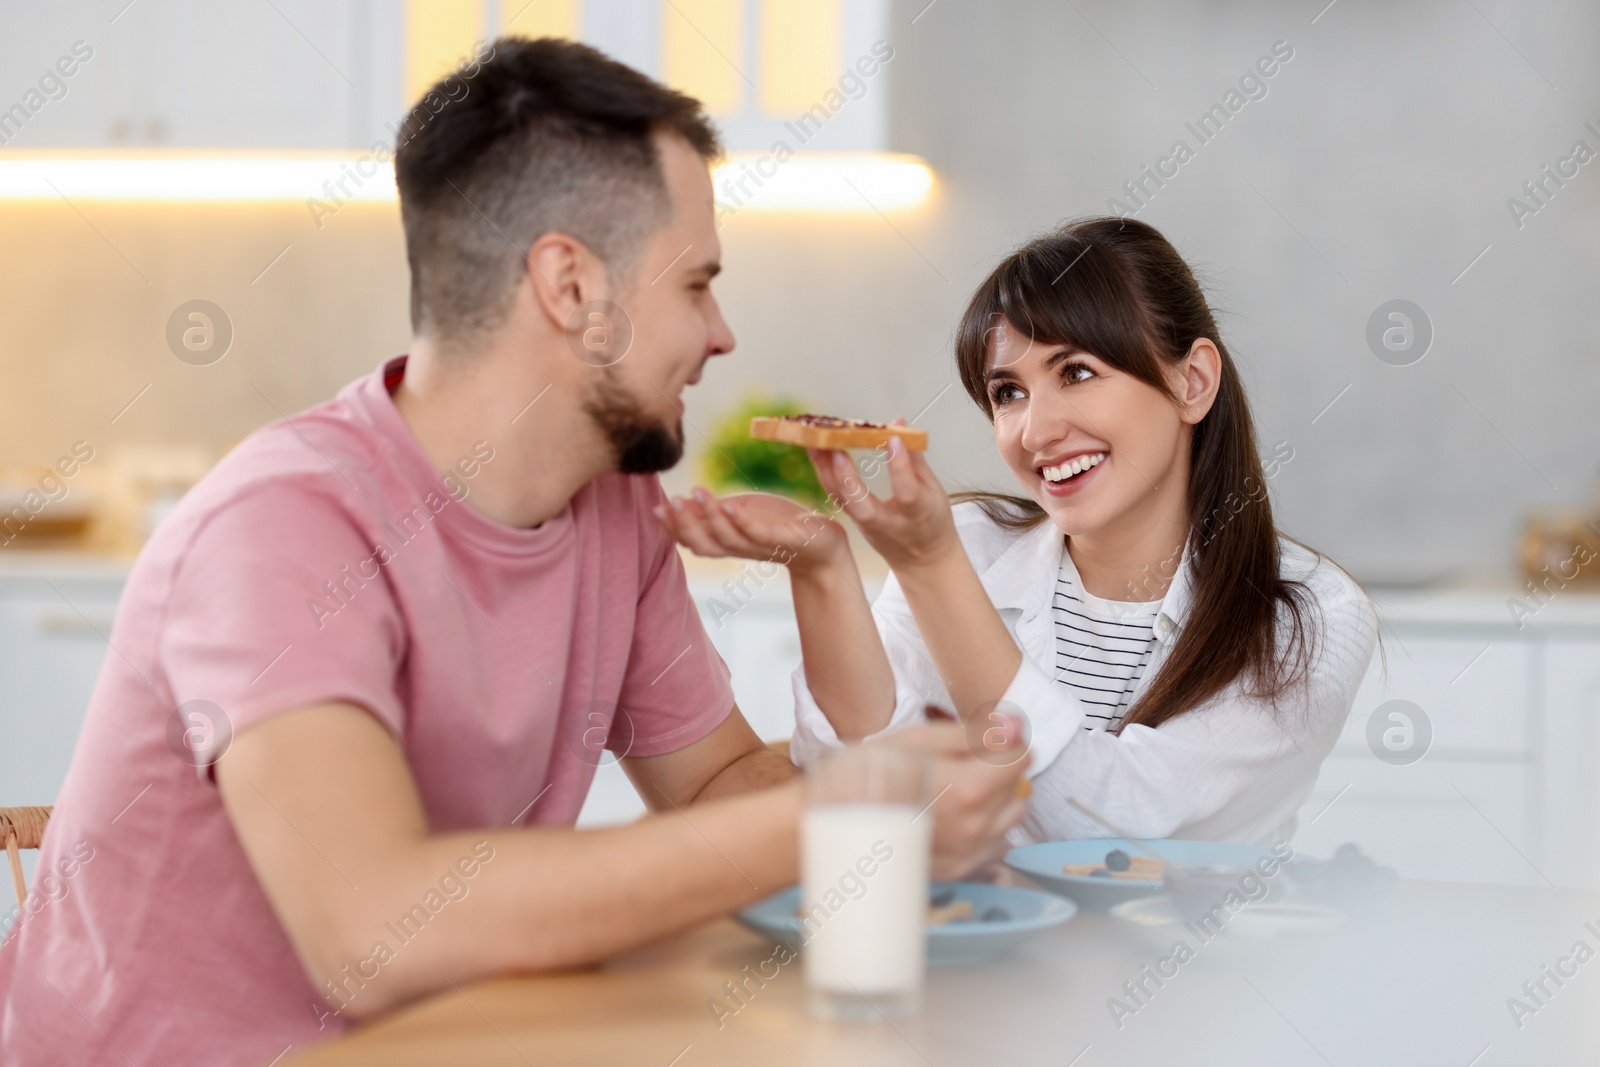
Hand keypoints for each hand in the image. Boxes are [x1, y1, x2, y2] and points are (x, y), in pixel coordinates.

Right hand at [654, 488, 848, 574]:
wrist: (823, 547)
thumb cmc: (780, 526)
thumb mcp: (744, 515)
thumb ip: (716, 512)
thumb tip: (681, 503)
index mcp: (729, 542)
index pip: (693, 539)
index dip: (673, 528)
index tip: (655, 509)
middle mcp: (741, 548)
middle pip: (704, 544)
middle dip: (684, 524)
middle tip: (669, 502)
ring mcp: (762, 546)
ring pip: (728, 539)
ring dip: (709, 518)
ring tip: (695, 493)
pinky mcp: (784, 540)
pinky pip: (759, 534)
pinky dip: (743, 522)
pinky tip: (731, 506)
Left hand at [807, 424, 959, 572]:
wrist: (923, 559)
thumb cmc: (932, 521)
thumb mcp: (934, 490)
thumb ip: (914, 458)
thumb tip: (899, 424)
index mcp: (916, 513)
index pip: (906, 490)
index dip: (899, 465)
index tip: (892, 438)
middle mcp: (887, 523)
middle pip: (861, 504)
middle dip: (845, 476)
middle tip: (834, 446)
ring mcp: (867, 525)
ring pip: (841, 500)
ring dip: (825, 469)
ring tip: (814, 439)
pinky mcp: (854, 522)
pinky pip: (836, 497)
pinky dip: (824, 474)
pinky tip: (816, 452)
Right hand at [869, 720, 1028, 880]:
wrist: (830, 824)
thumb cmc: (868, 775)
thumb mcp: (918, 738)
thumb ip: (973, 734)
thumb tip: (1016, 727)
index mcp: (969, 789)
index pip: (1022, 759)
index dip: (1005, 743)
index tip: (984, 742)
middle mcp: (976, 827)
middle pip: (1018, 789)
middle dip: (999, 772)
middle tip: (960, 764)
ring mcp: (968, 854)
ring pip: (1010, 819)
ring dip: (994, 801)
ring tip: (954, 791)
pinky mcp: (958, 871)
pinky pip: (993, 846)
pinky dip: (983, 829)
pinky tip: (951, 818)